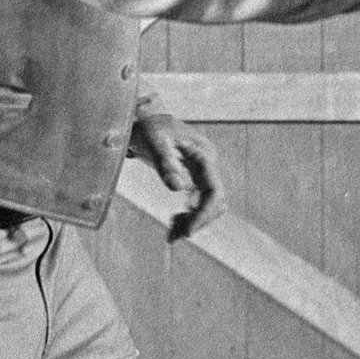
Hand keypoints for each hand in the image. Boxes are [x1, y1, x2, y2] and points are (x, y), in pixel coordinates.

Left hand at [128, 113, 226, 241]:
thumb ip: (165, 163)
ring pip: (207, 206)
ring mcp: (202, 173)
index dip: (204, 214)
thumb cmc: (149, 129)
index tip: (187, 231)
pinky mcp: (194, 179)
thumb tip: (177, 188)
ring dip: (193, 222)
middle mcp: (208, 165)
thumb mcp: (153, 141)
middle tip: (173, 236)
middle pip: (214, 202)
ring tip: (171, 235)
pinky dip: (187, 217)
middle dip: (197, 221)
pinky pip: (197, 204)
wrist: (145, 122)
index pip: (214, 191)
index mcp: (204, 155)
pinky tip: (173, 224)